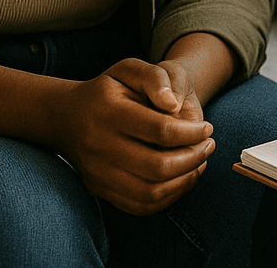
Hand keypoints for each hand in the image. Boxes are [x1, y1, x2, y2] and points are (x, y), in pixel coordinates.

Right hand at [58, 57, 214, 214]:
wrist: (67, 117)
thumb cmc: (107, 90)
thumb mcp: (128, 69)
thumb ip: (154, 78)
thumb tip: (174, 104)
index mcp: (109, 112)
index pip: (160, 130)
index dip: (192, 132)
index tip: (208, 127)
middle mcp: (100, 146)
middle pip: (158, 166)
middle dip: (193, 158)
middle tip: (209, 146)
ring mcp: (98, 173)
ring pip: (151, 192)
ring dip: (185, 180)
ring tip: (200, 162)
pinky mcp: (100, 190)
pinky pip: (140, 206)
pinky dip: (168, 197)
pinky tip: (182, 178)